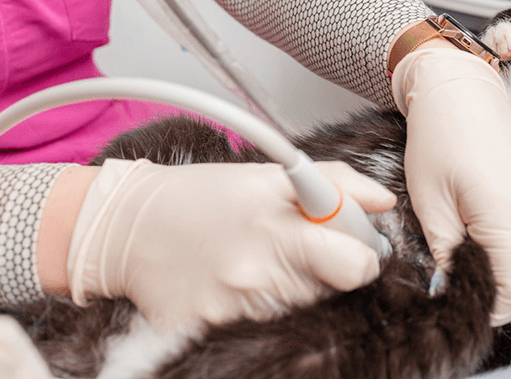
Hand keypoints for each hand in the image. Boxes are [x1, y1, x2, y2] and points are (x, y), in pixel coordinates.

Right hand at [66, 159, 395, 330]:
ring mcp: (233, 310)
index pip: (356, 265)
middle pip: (330, 291)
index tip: (351, 245)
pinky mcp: (208, 334)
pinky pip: (259, 327)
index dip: (363, 255)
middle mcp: (258, 274)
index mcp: (278, 229)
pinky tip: (234, 281)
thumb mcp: (270, 175)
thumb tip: (384, 202)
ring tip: (257, 259)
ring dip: (292, 288)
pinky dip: (257, 308)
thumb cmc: (202, 196)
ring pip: (298, 310)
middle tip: (296, 246)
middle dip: (325, 268)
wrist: (126, 227)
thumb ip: (338, 183)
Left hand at [393, 45, 510, 325]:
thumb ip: (445, 257)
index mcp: (507, 210)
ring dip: (500, 260)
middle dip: (490, 281)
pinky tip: (483, 218)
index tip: (464, 301)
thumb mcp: (429, 202)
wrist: (464, 92)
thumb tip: (451, 296)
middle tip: (454, 260)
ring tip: (467, 229)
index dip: (492, 308)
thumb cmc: (439, 139)